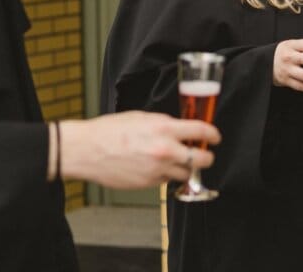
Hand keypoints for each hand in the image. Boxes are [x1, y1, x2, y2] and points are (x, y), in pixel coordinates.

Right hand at [58, 111, 219, 188]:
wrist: (87, 150)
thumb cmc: (110, 131)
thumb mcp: (141, 117)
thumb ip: (165, 124)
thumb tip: (180, 129)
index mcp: (164, 128)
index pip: (202, 131)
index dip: (213, 135)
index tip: (215, 137)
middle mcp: (165, 150)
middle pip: (202, 159)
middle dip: (206, 157)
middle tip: (203, 154)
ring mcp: (157, 169)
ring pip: (186, 173)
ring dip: (186, 168)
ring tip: (177, 161)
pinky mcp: (148, 184)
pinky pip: (167, 181)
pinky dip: (167, 175)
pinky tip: (157, 167)